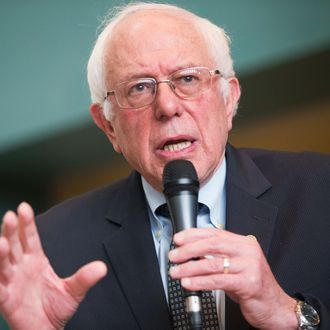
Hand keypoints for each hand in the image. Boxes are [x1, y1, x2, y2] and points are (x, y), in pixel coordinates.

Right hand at [0, 202, 106, 329]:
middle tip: (10, 216)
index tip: (24, 208)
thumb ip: (84, 278)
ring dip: (0, 253)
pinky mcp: (5, 299)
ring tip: (1, 242)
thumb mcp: (73, 291)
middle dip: (12, 231)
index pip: (30, 238)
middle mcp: (21, 267)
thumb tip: (102, 267)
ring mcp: (11, 282)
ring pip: (3, 264)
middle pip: (15, 245)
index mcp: (36, 260)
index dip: (27, 223)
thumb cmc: (56, 309)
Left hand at [168, 228, 297, 329]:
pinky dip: (200, 282)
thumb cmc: (253, 284)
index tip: (178, 239)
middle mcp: (247, 251)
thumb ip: (219, 256)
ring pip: (212, 263)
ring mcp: (249, 266)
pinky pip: (218, 280)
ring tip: (176, 271)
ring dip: (190, 267)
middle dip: (188, 249)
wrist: (276, 307)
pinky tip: (189, 283)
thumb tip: (191, 252)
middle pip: (212, 244)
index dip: (193, 234)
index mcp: (244, 243)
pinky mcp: (248, 283)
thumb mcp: (236, 265)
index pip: (214, 232)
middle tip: (174, 255)